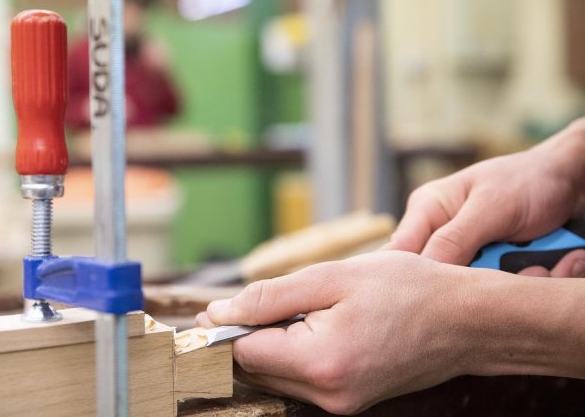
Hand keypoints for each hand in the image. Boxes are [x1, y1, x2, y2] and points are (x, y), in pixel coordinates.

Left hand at [196, 251, 469, 413]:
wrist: (465, 321)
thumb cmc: (408, 291)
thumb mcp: (334, 277)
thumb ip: (272, 296)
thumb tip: (223, 311)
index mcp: (321, 363)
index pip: (245, 352)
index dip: (224, 328)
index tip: (214, 309)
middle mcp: (328, 395)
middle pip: (258, 369)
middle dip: (243, 336)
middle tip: (245, 304)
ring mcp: (341, 403)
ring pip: (278, 375)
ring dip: (269, 345)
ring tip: (286, 310)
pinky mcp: (351, 401)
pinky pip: (303, 380)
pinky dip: (293, 353)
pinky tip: (308, 327)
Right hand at [383, 121, 584, 271]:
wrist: (573, 182)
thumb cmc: (528, 180)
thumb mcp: (491, 207)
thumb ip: (454, 239)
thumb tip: (421, 274)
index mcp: (427, 211)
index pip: (399, 253)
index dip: (406, 280)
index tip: (426, 300)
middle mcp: (441, 235)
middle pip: (438, 278)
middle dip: (477, 282)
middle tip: (508, 268)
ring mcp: (468, 254)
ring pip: (473, 289)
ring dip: (512, 280)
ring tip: (537, 263)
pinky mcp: (492, 269)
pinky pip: (500, 290)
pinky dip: (528, 281)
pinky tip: (543, 265)